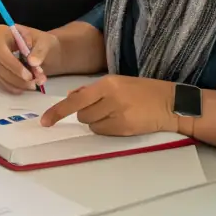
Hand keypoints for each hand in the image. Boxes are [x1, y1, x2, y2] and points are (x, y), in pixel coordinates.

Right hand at [0, 24, 54, 91]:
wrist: (39, 50)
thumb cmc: (39, 42)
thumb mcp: (44, 42)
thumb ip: (40, 50)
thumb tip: (33, 62)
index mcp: (0, 32)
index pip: (0, 50)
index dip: (13, 65)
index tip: (29, 76)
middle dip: (17, 78)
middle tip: (35, 83)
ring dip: (18, 84)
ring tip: (35, 84)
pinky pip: (1, 82)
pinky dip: (15, 87)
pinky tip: (27, 86)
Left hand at [41, 75, 178, 135]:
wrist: (171, 103)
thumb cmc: (142, 90)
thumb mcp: (117, 82)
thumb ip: (92, 89)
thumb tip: (71, 96)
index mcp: (106, 83)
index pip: (75, 99)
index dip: (58, 111)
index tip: (45, 121)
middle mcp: (110, 98)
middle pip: (81, 114)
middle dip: (86, 113)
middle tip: (103, 108)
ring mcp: (118, 115)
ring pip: (91, 124)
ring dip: (96, 121)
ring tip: (115, 113)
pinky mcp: (124, 129)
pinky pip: (103, 132)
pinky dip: (106, 128)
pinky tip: (121, 120)